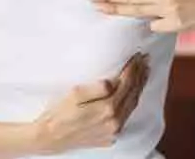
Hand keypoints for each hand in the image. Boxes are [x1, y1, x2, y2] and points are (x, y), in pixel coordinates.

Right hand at [33, 53, 149, 153]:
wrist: (49, 138)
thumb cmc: (59, 113)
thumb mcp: (75, 94)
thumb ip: (97, 88)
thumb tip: (113, 81)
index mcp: (107, 109)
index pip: (126, 83)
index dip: (133, 68)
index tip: (137, 56)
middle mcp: (114, 122)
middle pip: (132, 94)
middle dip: (140, 75)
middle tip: (145, 60)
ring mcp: (113, 131)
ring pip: (132, 106)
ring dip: (139, 88)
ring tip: (144, 73)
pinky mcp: (110, 137)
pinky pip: (126, 117)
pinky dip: (131, 102)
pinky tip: (132, 94)